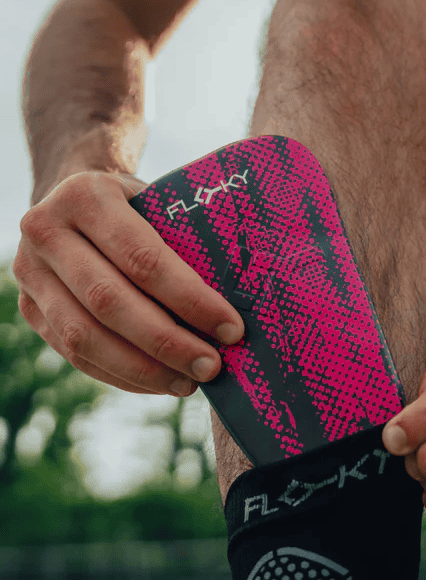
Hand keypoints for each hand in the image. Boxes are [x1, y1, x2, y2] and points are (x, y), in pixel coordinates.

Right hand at [14, 171, 244, 395]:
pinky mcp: (28, 308)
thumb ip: (187, 239)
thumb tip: (243, 301)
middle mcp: (46, 231)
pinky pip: (73, 354)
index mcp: (86, 196)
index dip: (190, 299)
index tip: (232, 329)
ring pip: (84, 337)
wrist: (73, 199)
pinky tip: (159, 382)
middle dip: (167, 343)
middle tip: (212, 366)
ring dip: (142, 370)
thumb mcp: (159, 202)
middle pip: (110, 302)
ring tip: (188, 383)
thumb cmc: (137, 205)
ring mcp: (29, 272)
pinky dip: (120, 375)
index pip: (144, 258)